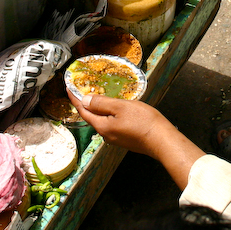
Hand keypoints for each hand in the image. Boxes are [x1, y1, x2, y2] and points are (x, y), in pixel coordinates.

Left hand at [68, 91, 203, 188]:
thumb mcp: (121, 107)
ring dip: (99, 109)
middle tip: (83, 90)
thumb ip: (102, 103)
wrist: (161, 140)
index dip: (75, 99)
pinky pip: (112, 124)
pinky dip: (109, 115)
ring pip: (103, 121)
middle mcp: (106, 135)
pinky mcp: (125, 139)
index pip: (83, 111)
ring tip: (100, 97)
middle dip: (86, 104)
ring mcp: (116, 138)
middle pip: (92, 117)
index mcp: (102, 126)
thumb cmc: (143, 121)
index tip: (68, 88)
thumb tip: (84, 100)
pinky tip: (116, 109)